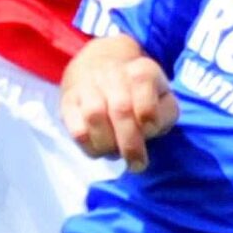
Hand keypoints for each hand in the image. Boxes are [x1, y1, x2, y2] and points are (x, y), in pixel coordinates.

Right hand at [61, 43, 178, 169]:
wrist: (98, 68)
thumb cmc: (138, 95)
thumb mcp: (162, 98)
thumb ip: (164, 114)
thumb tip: (148, 130)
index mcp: (141, 70)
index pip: (144, 83)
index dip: (149, 113)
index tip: (151, 131)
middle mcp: (113, 74)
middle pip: (120, 108)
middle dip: (131, 143)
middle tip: (137, 164)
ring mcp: (87, 87)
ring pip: (95, 117)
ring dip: (108, 145)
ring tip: (116, 153)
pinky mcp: (68, 103)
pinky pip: (77, 130)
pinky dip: (90, 146)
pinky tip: (100, 149)